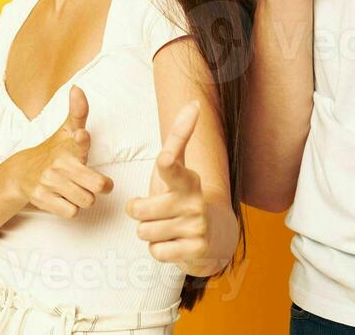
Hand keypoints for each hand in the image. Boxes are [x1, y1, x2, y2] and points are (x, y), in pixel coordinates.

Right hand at [7, 85, 113, 217]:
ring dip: (85, 198)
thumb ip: (78, 112)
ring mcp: (49, 183)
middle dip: (100, 186)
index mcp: (68, 146)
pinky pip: (71, 212)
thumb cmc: (55, 151)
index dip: (81, 139)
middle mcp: (58, 164)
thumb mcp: (66, 131)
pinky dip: (72, 209)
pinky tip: (64, 198)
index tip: (82, 136)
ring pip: (87, 201)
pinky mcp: (42, 199)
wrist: (22, 173)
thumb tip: (77, 87)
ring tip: (76, 189)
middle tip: (94, 182)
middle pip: (97, 186)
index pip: (78, 140)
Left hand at [125, 100, 210, 265]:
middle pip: (140, 211)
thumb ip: (179, 137)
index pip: (172, 168)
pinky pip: (156, 252)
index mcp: (187, 180)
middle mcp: (194, 202)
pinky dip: (160, 250)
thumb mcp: (179, 169)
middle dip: (141, 214)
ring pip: (145, 233)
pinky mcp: (196, 250)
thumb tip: (194, 102)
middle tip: (157, 212)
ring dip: (150, 233)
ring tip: (168, 227)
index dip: (167, 163)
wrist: (215, 235)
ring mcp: (197, 227)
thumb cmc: (184, 196)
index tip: (166, 158)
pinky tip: (175, 243)